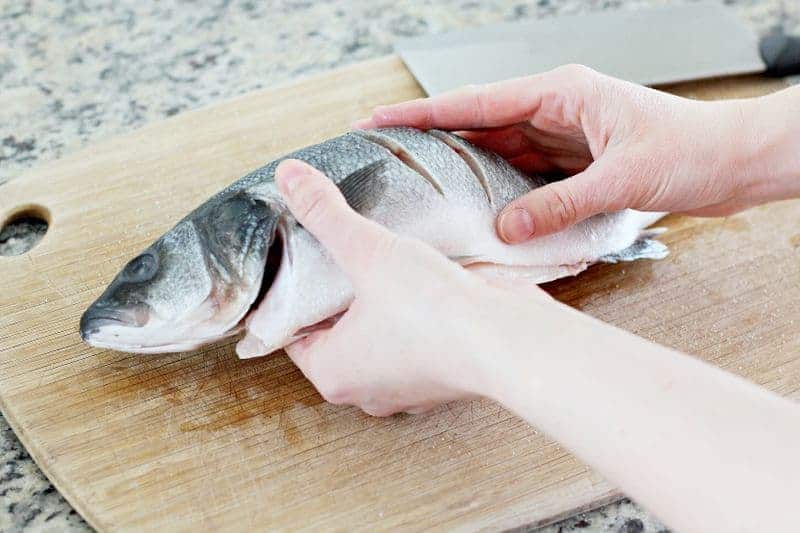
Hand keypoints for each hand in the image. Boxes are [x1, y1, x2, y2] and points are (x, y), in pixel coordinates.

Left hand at [273, 159, 544, 415]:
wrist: (511, 342)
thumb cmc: (434, 313)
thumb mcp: (370, 252)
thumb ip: (327, 215)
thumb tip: (290, 177)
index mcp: (333, 373)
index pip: (292, 330)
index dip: (293, 291)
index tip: (298, 259)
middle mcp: (366, 390)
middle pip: (335, 331)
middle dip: (337, 294)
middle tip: (336, 253)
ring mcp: (408, 386)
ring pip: (377, 334)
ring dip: (378, 302)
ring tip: (378, 260)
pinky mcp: (443, 374)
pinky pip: (415, 338)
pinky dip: (413, 312)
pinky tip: (418, 278)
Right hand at [356, 65, 797, 241]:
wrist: (733, 162)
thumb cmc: (692, 149)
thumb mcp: (621, 178)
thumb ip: (560, 204)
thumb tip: (508, 227)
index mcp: (561, 93)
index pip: (476, 103)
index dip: (423, 113)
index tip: (380, 120)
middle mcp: (556, 109)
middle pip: (479, 125)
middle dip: (433, 139)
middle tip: (388, 157)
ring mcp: (563, 136)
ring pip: (498, 152)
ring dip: (465, 169)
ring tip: (424, 187)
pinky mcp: (574, 162)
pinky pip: (524, 175)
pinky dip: (500, 190)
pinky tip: (480, 207)